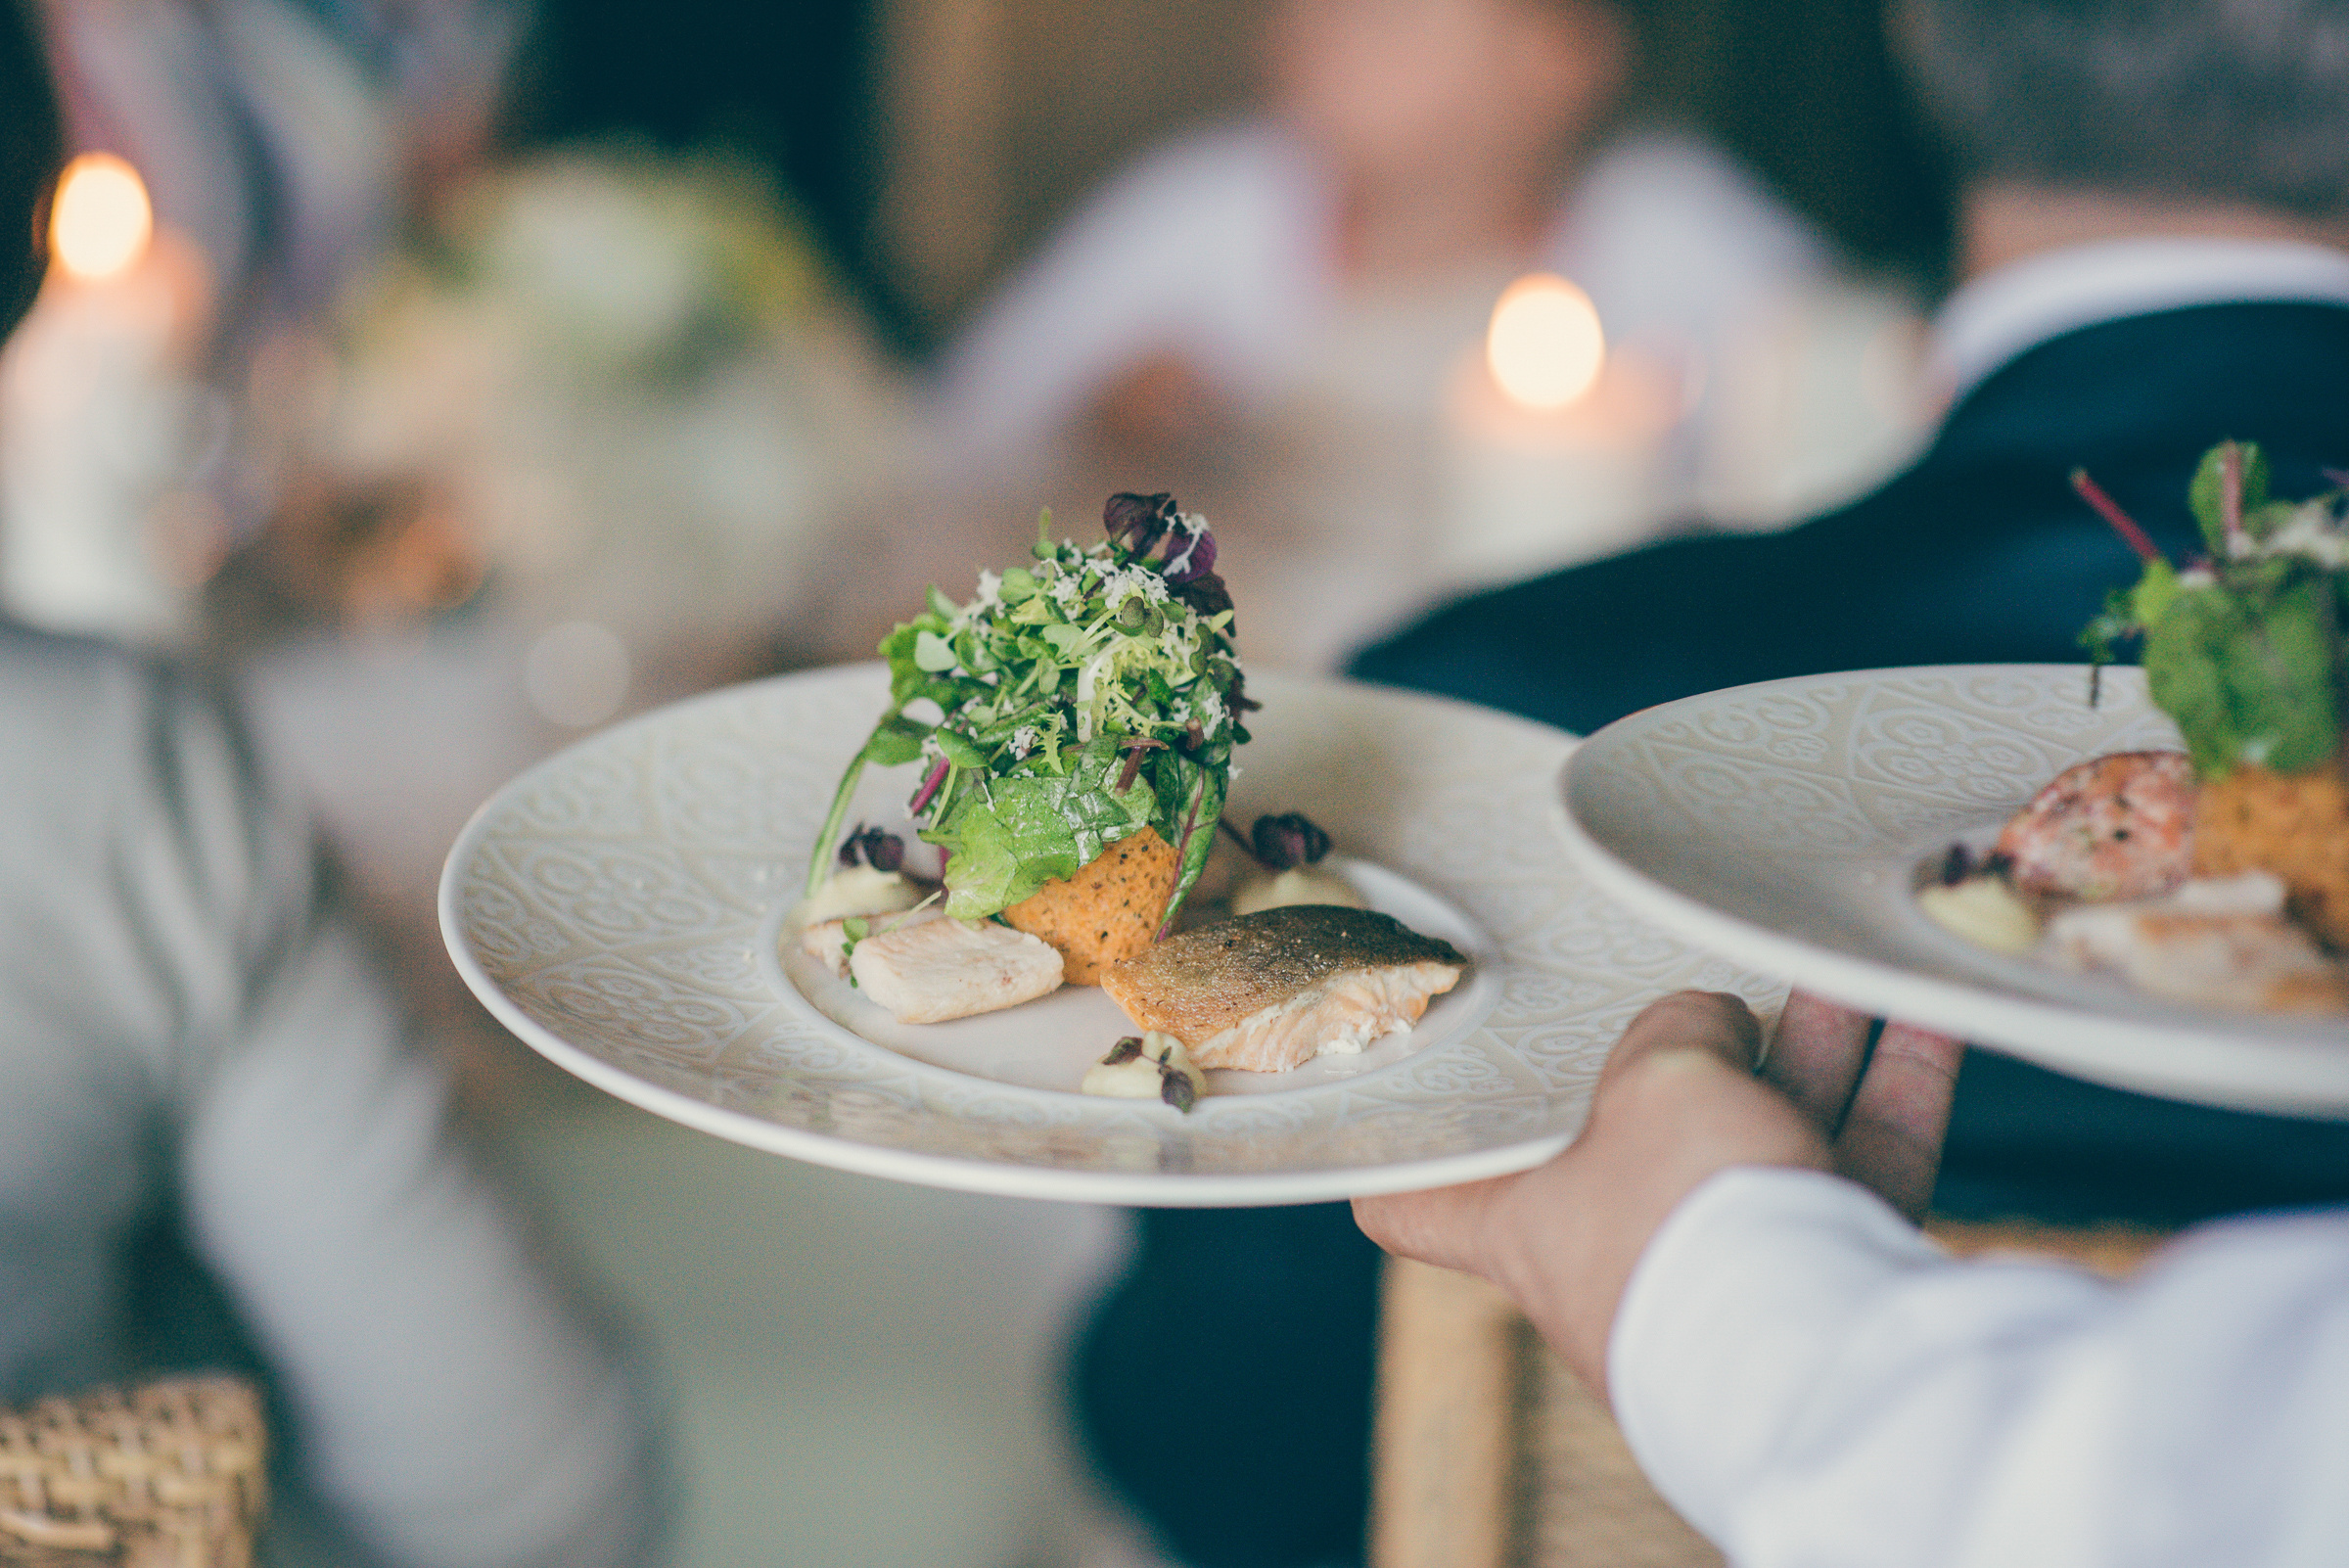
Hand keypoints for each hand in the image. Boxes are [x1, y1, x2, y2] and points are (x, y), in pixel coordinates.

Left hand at [1353, 990, 1960, 1400]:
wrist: (1831, 1365)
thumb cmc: (1695, 1223)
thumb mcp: (1657, 1084)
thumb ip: (1675, 1032)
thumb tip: (1715, 1022)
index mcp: (1522, 1227)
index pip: (1417, 1202)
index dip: (1406, 1152)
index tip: (1413, 1089)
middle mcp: (1615, 1255)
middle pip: (1635, 1138)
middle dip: (1693, 1053)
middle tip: (1718, 979)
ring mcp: (1725, 1275)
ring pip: (1761, 1138)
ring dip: (1806, 1049)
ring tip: (1831, 965)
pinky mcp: (1829, 1283)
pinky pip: (1855, 1171)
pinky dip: (1890, 1091)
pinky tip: (1923, 1013)